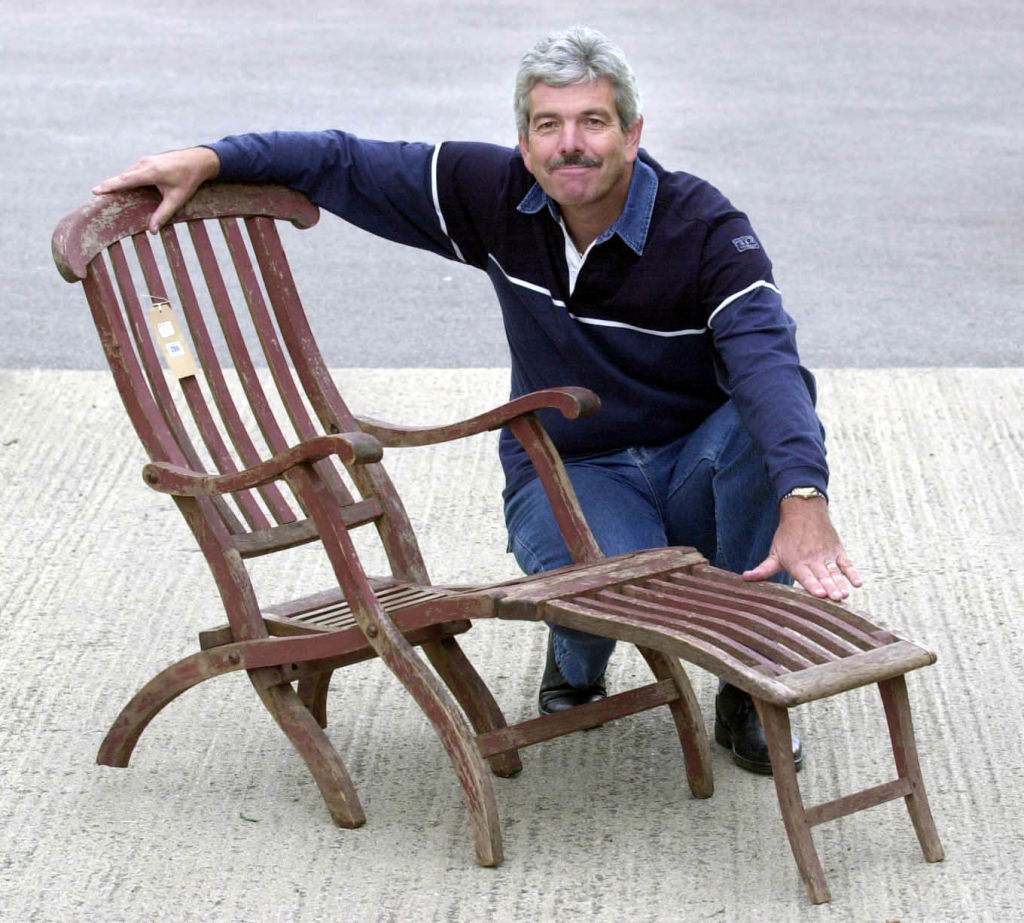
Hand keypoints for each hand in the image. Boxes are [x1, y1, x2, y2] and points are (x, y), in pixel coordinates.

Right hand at [92, 146, 220, 232]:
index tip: (95, 190)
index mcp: (150, 172)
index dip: (110, 185)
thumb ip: (163, 214)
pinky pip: (133, 171)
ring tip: (105, 191)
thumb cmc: (189, 180)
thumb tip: (152, 231)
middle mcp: (145, 164)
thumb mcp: (177, 199)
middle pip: (123, 176)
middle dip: (109, 185)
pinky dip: (126, 178)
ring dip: (118, 181)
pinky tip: (122, 185)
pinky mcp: (147, 160)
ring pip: (128, 173)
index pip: (125, 180)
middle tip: (95, 194)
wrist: (198, 160)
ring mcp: (145, 160)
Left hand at [742, 496, 862, 600]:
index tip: (820, 594)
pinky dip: (853, 572)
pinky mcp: (837, 550)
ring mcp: (826, 555)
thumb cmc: (787, 536)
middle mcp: (812, 560)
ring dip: (841, 583)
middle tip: (836, 598)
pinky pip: (847, 563)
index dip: (812, 585)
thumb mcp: (774, 552)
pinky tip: (858, 582)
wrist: (804, 511)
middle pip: (822, 576)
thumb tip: (745, 578)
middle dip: (829, 588)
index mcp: (796, 562)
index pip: (805, 576)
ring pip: (835, 572)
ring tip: (845, 594)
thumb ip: (764, 569)